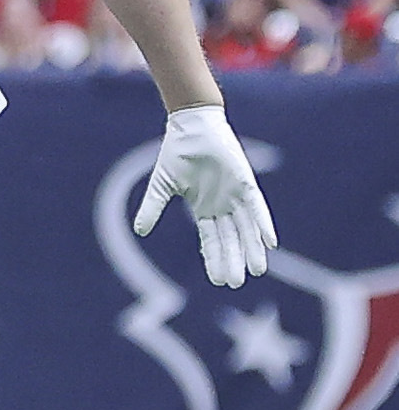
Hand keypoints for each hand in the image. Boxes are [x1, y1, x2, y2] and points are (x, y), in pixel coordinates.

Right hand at [134, 105, 275, 288]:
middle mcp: (222, 206)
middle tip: (236, 283)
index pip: (210, 241)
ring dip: (252, 249)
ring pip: (246, 229)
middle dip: (232, 261)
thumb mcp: (161, 185)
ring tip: (258, 270)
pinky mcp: (246, 184)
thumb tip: (139, 231)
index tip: (218, 281)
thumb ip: (152, 208)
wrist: (192, 127)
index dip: (214, 260)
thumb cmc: (176, 152)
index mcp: (203, 208)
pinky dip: (262, 224)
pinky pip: (257, 208)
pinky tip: (269, 241)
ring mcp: (235, 196)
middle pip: (230, 240)